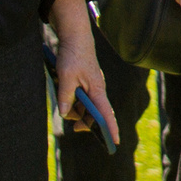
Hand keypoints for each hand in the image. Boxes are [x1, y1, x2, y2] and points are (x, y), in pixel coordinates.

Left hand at [49, 0, 116, 135]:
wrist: (74, 37)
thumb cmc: (73, 56)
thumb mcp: (66, 77)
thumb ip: (65, 97)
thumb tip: (65, 114)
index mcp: (97, 90)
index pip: (106, 113)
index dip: (111, 128)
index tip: (114, 142)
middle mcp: (97, 90)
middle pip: (95, 113)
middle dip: (86, 122)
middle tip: (74, 127)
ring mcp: (91, 86)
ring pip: (86, 106)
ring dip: (76, 110)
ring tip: (65, 107)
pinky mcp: (84, 83)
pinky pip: (81, 99)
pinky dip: (73, 102)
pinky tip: (66, 99)